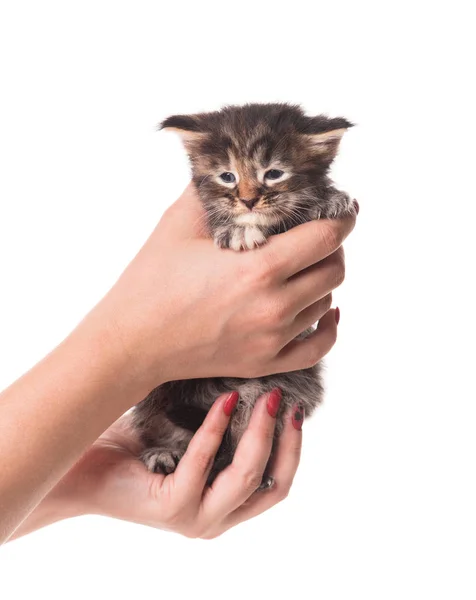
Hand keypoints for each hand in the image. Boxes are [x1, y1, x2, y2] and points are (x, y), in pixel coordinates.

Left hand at [18, 391, 302, 538]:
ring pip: (246, 478)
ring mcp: (195, 518)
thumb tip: (261, 379)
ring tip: (264, 394)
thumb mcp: (193, 434)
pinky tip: (224, 399)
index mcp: (226, 505)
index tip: (295, 405)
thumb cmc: (139, 444)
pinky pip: (204, 462)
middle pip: (274, 487)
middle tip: (284, 398)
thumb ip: (227, 425)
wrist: (85, 464)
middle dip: (286, 440)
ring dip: (260, 432)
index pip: (277, 484)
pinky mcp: (172, 509)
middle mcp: (217, 519)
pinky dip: (217, 427)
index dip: (293, 446)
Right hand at [92, 184, 355, 392]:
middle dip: (333, 247)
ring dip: (323, 280)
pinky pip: (319, 347)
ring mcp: (272, 339)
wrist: (131, 341)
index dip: (342, 217)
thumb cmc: (151, 280)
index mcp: (257, 266)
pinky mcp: (265, 362)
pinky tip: (326, 311)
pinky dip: (329, 327)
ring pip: (327, 302)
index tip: (343, 208)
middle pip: (334, 269)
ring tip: (304, 267)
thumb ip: (215, 189)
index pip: (326, 236)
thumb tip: (236, 165)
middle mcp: (274, 305)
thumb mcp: (179, 222)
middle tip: (318, 235)